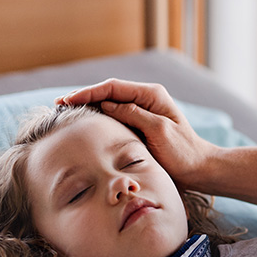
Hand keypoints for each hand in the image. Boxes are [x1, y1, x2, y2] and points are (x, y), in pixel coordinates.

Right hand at [56, 78, 219, 186]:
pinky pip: (115, 117)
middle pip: (108, 93)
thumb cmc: (183, 152)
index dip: (88, 92)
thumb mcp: (159, 132)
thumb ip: (134, 115)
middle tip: (58, 105)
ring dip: (89, 106)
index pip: (113, 88)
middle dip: (84, 97)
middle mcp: (146, 99)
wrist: (198, 168)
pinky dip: (98, 118)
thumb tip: (107, 104)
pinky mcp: (140, 124)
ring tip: (65, 112)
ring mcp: (143, 111)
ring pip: (110, 103)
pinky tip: (84, 123)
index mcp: (152, 95)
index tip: (67, 100)